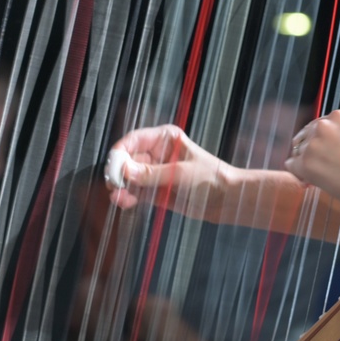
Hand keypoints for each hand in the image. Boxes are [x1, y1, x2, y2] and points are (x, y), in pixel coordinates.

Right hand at [106, 124, 230, 219]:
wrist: (226, 199)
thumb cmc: (211, 178)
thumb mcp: (181, 173)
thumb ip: (152, 174)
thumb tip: (125, 172)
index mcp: (166, 138)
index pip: (134, 140)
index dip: (120, 153)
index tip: (113, 168)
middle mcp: (157, 152)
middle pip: (127, 159)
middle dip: (118, 173)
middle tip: (115, 186)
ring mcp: (154, 171)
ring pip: (128, 177)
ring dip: (121, 187)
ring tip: (120, 197)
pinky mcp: (154, 189)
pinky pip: (134, 191)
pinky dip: (128, 196)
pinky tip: (126, 202)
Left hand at [284, 110, 339, 207]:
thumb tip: (327, 147)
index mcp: (339, 116)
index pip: (318, 125)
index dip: (321, 141)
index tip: (326, 151)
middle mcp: (323, 125)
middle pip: (305, 136)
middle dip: (312, 150)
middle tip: (323, 165)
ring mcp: (312, 144)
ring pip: (297, 152)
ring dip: (306, 162)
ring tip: (322, 174)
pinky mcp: (305, 163)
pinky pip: (291, 166)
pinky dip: (299, 173)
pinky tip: (312, 180)